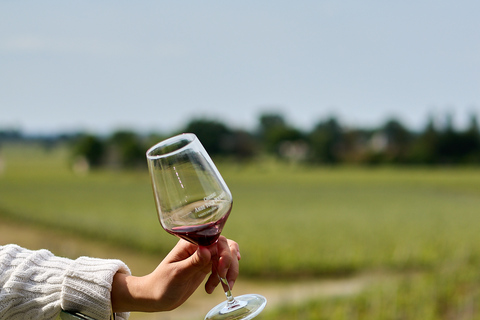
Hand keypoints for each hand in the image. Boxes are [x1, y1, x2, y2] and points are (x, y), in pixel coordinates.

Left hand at [111, 236, 239, 312]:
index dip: (224, 252)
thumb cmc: (162, 284)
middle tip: (224, 279)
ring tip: (224, 287)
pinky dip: (222, 279)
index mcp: (191, 243)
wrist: (156, 296)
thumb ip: (193, 262)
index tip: (222, 269)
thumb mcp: (178, 274)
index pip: (216, 239)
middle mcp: (199, 247)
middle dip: (229, 263)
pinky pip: (222, 268)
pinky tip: (210, 289)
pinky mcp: (206, 266)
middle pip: (225, 246)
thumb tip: (207, 249)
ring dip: (229, 272)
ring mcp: (203, 256)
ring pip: (226, 257)